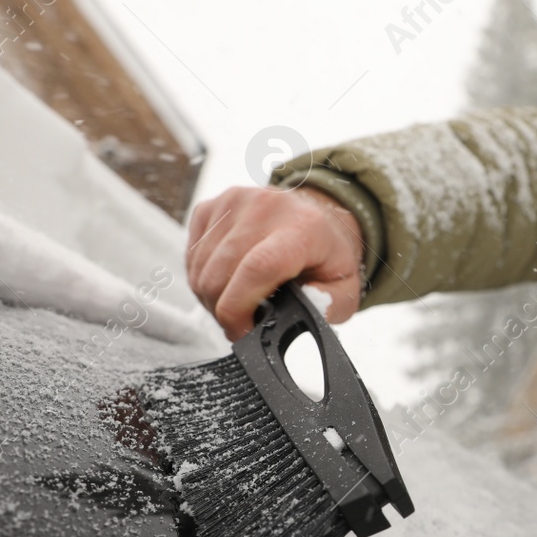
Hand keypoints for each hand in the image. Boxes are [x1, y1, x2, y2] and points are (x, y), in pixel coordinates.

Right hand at [185, 184, 364, 341]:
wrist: (318, 216)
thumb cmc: (327, 255)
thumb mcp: (344, 288)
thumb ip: (325, 308)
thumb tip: (292, 322)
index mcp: (303, 228)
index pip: (256, 269)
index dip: (240, 311)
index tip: (244, 333)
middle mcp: (265, 207)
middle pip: (220, 274)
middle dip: (225, 312)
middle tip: (243, 323)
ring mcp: (234, 202)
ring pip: (201, 270)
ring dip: (212, 297)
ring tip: (238, 302)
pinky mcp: (212, 205)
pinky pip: (191, 256)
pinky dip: (203, 278)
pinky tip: (227, 281)